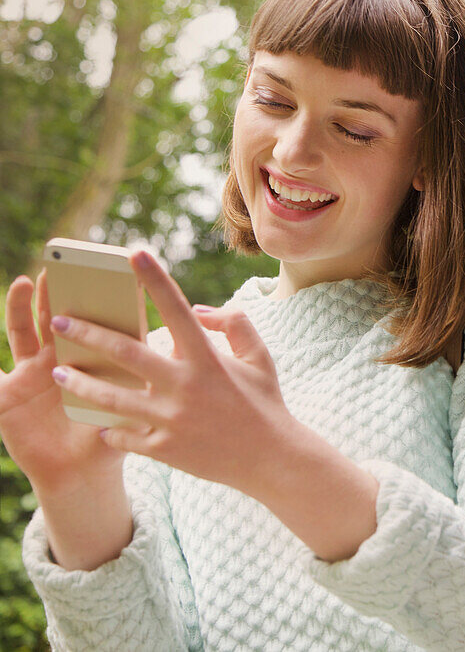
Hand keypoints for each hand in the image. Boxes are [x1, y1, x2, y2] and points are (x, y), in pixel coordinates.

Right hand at [0, 271, 123, 497]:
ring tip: (26, 283)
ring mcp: (29, 374)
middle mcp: (57, 359)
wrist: (84, 475)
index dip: (96, 297)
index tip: (102, 272)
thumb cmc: (112, 438)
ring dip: (20, 308)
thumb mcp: (129, 405)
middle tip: (63, 268)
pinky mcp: (6, 396)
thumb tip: (169, 348)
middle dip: (58, 293)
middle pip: (56, 319)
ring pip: (22, 333)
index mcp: (90, 358)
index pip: (93, 320)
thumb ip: (141, 379)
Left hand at [49, 251, 298, 492]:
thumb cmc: (263, 402)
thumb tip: (198, 309)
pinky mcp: (165, 450)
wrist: (272, 459)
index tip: (133, 255)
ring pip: (112, 398)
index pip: (178, 310)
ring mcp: (173, 419)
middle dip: (88, 334)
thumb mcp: (259, 357)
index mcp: (208, 359)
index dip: (156, 280)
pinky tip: (101, 424)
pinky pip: (124, 437)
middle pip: (126, 353)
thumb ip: (234, 323)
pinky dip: (110, 431)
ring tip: (59, 374)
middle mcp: (186, 386)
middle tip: (59, 321)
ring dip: (80, 385)